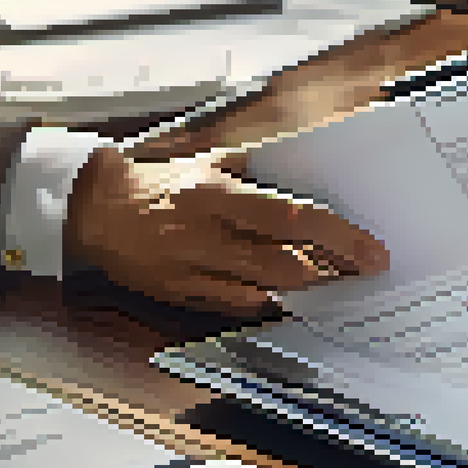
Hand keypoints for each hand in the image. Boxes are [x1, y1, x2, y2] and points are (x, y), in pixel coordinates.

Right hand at [65, 147, 388, 316]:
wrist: (96, 209)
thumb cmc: (162, 183)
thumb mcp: (210, 162)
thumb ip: (258, 169)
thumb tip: (311, 168)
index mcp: (214, 193)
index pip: (290, 218)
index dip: (337, 237)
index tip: (371, 251)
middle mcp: (203, 234)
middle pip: (284, 264)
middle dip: (333, 271)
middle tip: (365, 271)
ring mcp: (191, 269)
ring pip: (265, 291)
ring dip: (306, 289)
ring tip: (338, 281)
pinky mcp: (180, 294)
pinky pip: (238, 305)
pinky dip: (270, 301)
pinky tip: (293, 296)